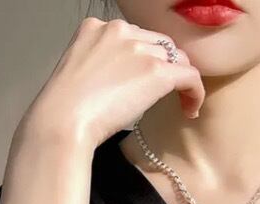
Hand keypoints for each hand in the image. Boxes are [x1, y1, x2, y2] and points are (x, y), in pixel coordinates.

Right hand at [18, 16, 204, 150]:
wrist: (64, 120)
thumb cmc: (65, 107)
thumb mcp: (79, 71)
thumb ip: (102, 64)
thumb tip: (123, 81)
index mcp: (97, 27)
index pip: (136, 37)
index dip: (147, 60)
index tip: (147, 83)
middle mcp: (120, 30)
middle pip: (160, 45)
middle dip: (167, 68)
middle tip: (169, 95)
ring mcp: (140, 49)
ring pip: (177, 59)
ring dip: (182, 82)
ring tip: (182, 105)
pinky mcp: (157, 72)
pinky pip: (190, 76)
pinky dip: (195, 93)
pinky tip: (190, 110)